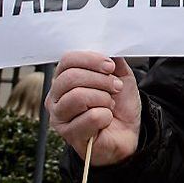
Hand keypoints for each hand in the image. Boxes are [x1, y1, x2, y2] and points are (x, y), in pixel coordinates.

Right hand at [46, 51, 141, 165]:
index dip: (91, 59)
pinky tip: (105, 120)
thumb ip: (113, 61)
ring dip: (103, 99)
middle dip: (101, 80)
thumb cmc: (119, 105)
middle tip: (115, 87)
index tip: (110, 66)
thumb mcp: (120, 76)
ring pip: (78, 97)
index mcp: (64, 79)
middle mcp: (56, 97)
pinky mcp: (69, 134)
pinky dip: (106, 116)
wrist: (127, 133)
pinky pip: (91, 117)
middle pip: (71, 77)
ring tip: (109, 104)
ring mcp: (59, 117)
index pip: (68, 60)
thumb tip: (109, 49)